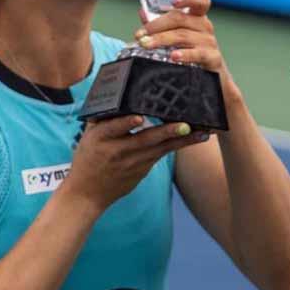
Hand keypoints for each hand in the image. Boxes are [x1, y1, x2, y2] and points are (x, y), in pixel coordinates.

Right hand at [65, 116, 204, 212]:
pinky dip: (178, 145)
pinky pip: (162, 155)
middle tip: (186, 124)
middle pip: (145, 140)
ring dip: (183, 140)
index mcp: (100, 138)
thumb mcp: (89, 136)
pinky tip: (195, 138)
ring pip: (161, 149)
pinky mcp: (143, 171)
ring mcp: (133, 163)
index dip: (126, 122)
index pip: (113, 128)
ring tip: (202, 132)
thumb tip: (121, 94)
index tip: (139, 117)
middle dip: (167, 132)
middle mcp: (118, 151)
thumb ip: (105, 118)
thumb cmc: (88, 158)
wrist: (87, 194)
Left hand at [135, 0, 227, 74]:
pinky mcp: (212, 57)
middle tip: (140, 34)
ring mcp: (210, 42)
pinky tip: (173, 56)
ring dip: (161, 39)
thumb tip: (143, 13)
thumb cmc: (191, 50)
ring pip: (183, 36)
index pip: (200, 1)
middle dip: (156, 25)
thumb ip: (160, 23)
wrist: (210, 75)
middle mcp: (205, 26)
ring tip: (146, 44)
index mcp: (198, 16)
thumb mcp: (178, 34)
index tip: (173, 0)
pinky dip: (184, 54)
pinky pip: (197, 54)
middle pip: (181, 19)